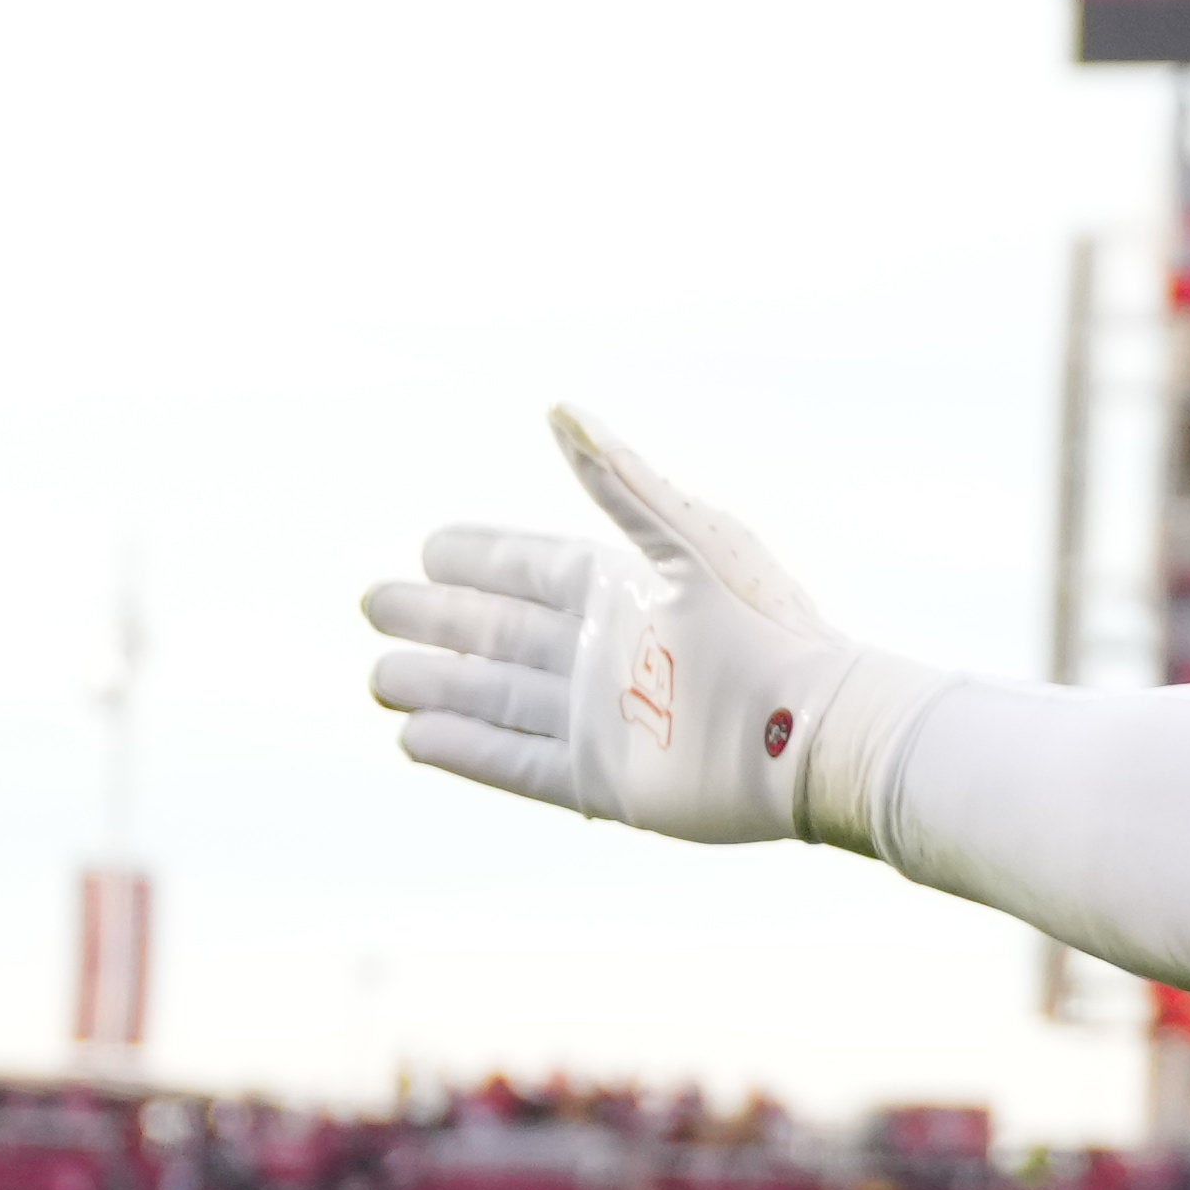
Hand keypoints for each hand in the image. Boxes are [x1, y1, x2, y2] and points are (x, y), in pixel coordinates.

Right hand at [361, 409, 938, 845]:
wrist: (817, 730)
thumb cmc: (768, 626)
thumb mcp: (690, 539)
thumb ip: (618, 481)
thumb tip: (557, 409)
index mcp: (630, 593)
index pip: (535, 569)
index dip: (480, 558)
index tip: (426, 548)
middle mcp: (610, 654)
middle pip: (503, 633)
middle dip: (439, 619)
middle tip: (373, 604)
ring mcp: (606, 720)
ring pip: (498, 697)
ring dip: (438, 685)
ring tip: (378, 675)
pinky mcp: (608, 781)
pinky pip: (519, 762)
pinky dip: (466, 750)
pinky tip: (413, 736)